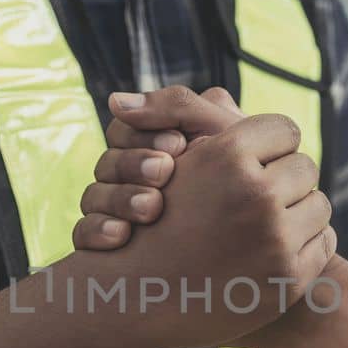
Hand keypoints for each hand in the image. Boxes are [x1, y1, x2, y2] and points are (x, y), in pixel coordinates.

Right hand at [73, 86, 245, 250]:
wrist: (265, 243)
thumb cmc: (253, 180)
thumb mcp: (225, 138)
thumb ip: (182, 108)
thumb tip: (117, 100)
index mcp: (150, 145)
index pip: (123, 128)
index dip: (144, 133)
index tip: (178, 145)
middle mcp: (129, 177)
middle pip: (106, 162)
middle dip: (134, 164)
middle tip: (165, 172)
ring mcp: (117, 212)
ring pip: (92, 197)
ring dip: (119, 197)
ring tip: (151, 208)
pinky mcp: (110, 247)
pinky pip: (83, 233)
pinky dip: (98, 231)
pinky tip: (121, 236)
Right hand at [74, 86, 335, 347]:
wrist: (138, 299)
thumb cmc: (150, 220)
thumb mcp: (167, 159)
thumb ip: (186, 114)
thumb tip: (205, 91)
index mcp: (227, 156)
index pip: (285, 129)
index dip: (269, 146)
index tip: (254, 162)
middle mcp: (256, 196)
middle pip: (305, 167)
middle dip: (285, 180)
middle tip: (260, 197)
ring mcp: (276, 240)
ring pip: (319, 205)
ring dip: (299, 212)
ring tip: (268, 223)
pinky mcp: (290, 277)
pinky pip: (324, 242)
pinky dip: (305, 244)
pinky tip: (276, 249)